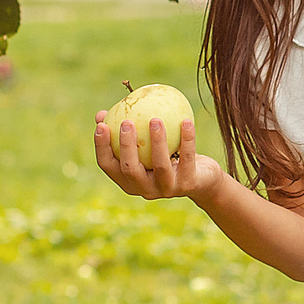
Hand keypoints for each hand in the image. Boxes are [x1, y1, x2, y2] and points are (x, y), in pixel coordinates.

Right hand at [95, 112, 222, 201]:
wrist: (202, 179)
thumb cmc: (167, 156)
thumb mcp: (146, 145)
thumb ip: (126, 130)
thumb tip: (101, 114)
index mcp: (128, 180)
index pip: (108, 165)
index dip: (101, 147)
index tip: (102, 125)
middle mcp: (144, 189)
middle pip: (130, 169)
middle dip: (126, 146)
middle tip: (126, 122)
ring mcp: (166, 189)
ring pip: (160, 165)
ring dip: (157, 141)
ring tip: (155, 120)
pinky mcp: (188, 184)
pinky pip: (187, 158)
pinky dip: (187, 139)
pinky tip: (186, 121)